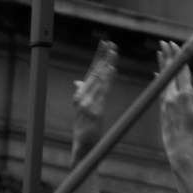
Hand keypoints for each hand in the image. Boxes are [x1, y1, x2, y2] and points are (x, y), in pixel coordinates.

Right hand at [72, 38, 117, 158]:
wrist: (82, 149)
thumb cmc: (84, 130)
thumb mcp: (82, 109)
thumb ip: (82, 93)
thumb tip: (78, 80)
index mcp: (80, 94)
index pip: (91, 71)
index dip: (98, 57)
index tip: (104, 43)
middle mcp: (81, 97)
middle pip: (95, 72)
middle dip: (104, 56)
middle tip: (111, 42)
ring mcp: (87, 104)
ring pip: (100, 80)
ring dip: (107, 64)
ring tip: (114, 51)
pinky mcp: (95, 112)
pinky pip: (103, 93)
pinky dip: (107, 80)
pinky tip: (112, 69)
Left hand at [156, 37, 192, 166]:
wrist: (181, 151)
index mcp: (185, 94)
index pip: (180, 70)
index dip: (178, 56)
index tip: (173, 44)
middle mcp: (172, 96)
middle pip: (169, 71)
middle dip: (167, 56)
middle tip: (163, 43)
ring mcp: (165, 103)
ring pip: (162, 78)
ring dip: (161, 64)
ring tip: (159, 54)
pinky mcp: (162, 110)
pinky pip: (159, 89)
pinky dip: (159, 79)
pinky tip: (156, 76)